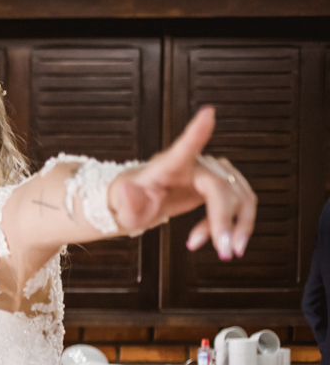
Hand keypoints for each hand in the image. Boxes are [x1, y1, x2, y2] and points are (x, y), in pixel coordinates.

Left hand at [110, 107, 257, 260]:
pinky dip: (232, 225)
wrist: (138, 201)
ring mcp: (211, 172)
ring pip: (240, 197)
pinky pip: (240, 204)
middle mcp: (195, 164)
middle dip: (226, 221)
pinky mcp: (222, 183)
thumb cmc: (130, 202)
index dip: (197, 131)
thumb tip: (125, 190)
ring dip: (237, 225)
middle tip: (223, 251)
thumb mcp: (124, 209)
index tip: (208, 113)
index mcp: (168, 166)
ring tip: (222, 251)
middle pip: (222, 189)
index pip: (183, 148)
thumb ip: (128, 202)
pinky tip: (211, 239)